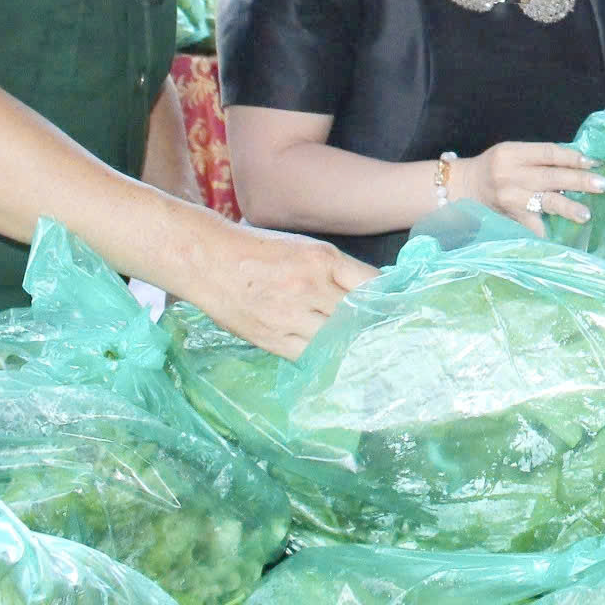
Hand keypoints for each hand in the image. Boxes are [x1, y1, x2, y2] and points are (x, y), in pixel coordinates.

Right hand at [192, 223, 377, 359]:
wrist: (209, 260)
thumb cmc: (259, 250)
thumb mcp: (305, 248)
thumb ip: (337, 270)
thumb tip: (371, 293)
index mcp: (322, 259)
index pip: (371, 284)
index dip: (387, 298)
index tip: (395, 307)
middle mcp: (310, 287)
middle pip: (357, 315)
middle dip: (371, 324)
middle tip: (385, 334)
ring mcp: (289, 316)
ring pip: (336, 339)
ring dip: (349, 344)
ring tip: (361, 348)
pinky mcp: (271, 339)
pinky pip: (309, 355)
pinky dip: (322, 356)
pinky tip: (331, 355)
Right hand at [471, 142, 604, 235]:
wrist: (463, 188)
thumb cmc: (493, 166)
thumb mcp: (512, 153)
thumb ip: (538, 157)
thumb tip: (576, 163)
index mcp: (513, 153)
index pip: (549, 153)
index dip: (573, 157)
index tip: (594, 162)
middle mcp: (511, 175)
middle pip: (551, 176)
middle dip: (579, 180)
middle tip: (602, 184)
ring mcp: (510, 198)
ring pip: (544, 202)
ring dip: (567, 207)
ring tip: (586, 214)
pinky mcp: (509, 218)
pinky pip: (531, 226)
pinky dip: (546, 232)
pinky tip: (561, 239)